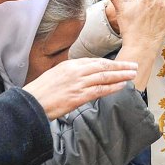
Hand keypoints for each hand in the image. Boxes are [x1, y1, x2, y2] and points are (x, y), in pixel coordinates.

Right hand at [23, 58, 137, 119]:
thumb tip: (82, 75)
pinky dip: (113, 87)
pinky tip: (122, 86)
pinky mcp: (78, 96)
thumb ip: (70, 74)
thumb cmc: (41, 92)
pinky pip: (99, 90)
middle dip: (120, 66)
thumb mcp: (55, 75)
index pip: (95, 62)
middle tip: (133, 65)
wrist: (30, 103)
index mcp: (70, 65)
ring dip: (121, 75)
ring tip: (132, 74)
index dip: (110, 63)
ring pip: (104, 77)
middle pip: (103, 66)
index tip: (120, 63)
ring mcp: (78, 83)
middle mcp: (75, 71)